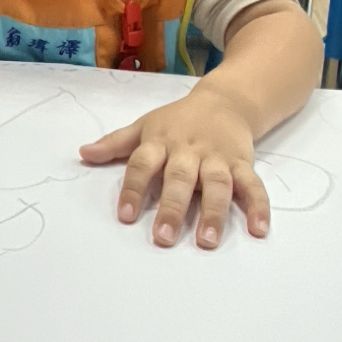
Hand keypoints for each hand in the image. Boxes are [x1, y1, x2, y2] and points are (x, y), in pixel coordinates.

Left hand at [79, 89, 269, 248]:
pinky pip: (252, 184)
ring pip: (217, 184)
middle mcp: (188, 150)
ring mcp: (217, 157)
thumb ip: (115, 144)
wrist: (224, 101)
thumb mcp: (145, 126)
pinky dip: (258, 206)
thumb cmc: (177, 120)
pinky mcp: (243, 163)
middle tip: (163, 238)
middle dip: (171, 208)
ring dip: (214, 213)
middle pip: (179, 178)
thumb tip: (82, 154)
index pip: (142, 164)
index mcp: (160, 142)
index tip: (124, 216)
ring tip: (207, 241)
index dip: (132, 189)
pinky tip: (259, 228)